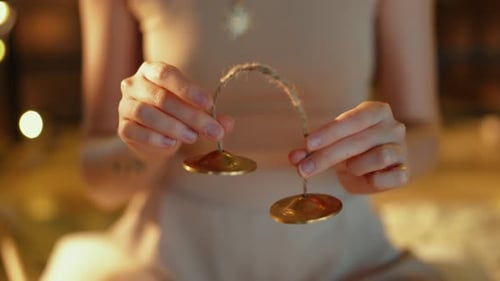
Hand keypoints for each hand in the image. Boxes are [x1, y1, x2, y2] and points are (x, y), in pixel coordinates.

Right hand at [118, 62, 233, 159]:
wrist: (155, 141)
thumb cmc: (178, 117)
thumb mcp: (197, 113)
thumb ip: (211, 116)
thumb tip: (228, 123)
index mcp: (153, 71)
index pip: (167, 75)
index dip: (188, 89)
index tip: (209, 104)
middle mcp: (134, 84)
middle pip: (162, 97)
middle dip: (190, 115)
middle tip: (212, 130)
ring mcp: (125, 105)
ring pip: (146, 113)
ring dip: (173, 126)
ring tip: (193, 137)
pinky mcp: (123, 127)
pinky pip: (135, 130)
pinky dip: (154, 138)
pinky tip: (171, 144)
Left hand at [289, 101, 407, 193]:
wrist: (382, 166)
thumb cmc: (353, 150)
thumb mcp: (332, 145)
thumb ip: (312, 149)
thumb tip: (294, 157)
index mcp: (375, 111)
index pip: (352, 119)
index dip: (329, 132)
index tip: (308, 144)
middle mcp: (393, 127)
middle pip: (359, 140)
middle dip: (328, 156)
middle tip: (305, 169)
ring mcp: (401, 149)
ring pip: (380, 156)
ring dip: (356, 166)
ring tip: (348, 168)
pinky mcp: (405, 172)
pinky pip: (393, 177)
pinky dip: (376, 180)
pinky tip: (366, 178)